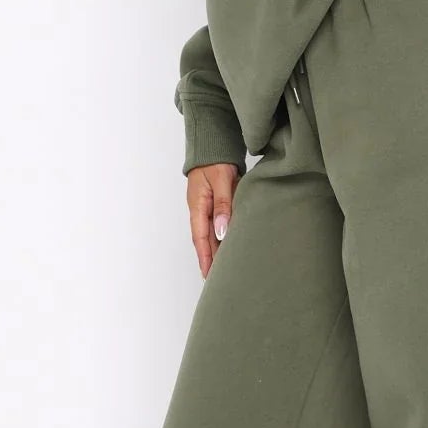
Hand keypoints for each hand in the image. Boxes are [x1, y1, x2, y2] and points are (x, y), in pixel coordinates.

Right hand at [187, 161, 239, 278]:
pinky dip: (222, 238)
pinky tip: (229, 247)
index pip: (200, 238)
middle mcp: (200, 210)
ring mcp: (207, 208)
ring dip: (216, 251)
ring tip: (223, 269)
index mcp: (197, 206)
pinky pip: (218, 226)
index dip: (205, 258)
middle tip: (216, 280)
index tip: (208, 275)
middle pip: (205, 240)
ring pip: (211, 234)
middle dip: (209, 260)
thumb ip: (223, 204)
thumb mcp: (221, 180)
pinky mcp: (215, 205)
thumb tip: (222, 231)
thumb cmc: (215, 161)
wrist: (214, 146)